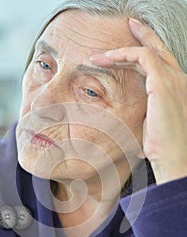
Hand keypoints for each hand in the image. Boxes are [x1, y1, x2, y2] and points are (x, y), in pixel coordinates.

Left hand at [89, 18, 186, 183]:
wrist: (174, 158)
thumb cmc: (163, 149)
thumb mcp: (150, 127)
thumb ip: (143, 116)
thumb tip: (130, 125)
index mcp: (175, 90)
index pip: (158, 64)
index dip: (140, 54)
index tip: (122, 51)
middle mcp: (178, 80)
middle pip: (155, 50)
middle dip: (133, 41)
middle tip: (112, 39)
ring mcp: (174, 79)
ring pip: (145, 51)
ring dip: (119, 51)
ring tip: (96, 55)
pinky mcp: (164, 83)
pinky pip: (142, 56)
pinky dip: (123, 54)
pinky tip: (106, 59)